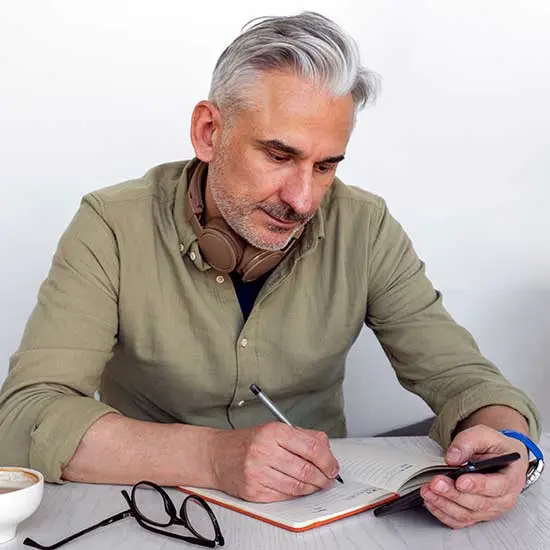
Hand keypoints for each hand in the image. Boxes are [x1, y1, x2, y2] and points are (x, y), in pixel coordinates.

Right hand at [206, 422, 339, 501]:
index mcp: (273, 432)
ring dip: (313, 488)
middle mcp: (265, 451)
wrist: (216, 455)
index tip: (333, 466)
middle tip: (328, 478)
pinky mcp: (254, 491)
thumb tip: (327, 450)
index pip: (312, 447)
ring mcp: (258, 472)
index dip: (328, 460)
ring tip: (317, 484)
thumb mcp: (274, 429)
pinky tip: (299, 489)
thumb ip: (302, 437)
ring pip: (297, 486)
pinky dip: (296, 494)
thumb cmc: (248, 441)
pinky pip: (284, 496)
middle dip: (323, 477)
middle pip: (306, 469)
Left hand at [420, 425, 528, 528]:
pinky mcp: (477, 515)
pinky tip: (431, 502)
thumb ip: (468, 442)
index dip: (477, 485)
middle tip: (435, 483)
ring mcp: (490, 509)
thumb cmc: (495, 448)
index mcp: (510, 477)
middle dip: (453, 493)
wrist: (499, 457)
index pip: (497, 486)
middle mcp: (504, 498)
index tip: (460, 481)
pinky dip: (443, 513)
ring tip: (428, 491)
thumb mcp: (485, 435)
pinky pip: (460, 520)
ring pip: (467, 514)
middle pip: (478, 502)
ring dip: (444, 504)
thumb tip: (452, 457)